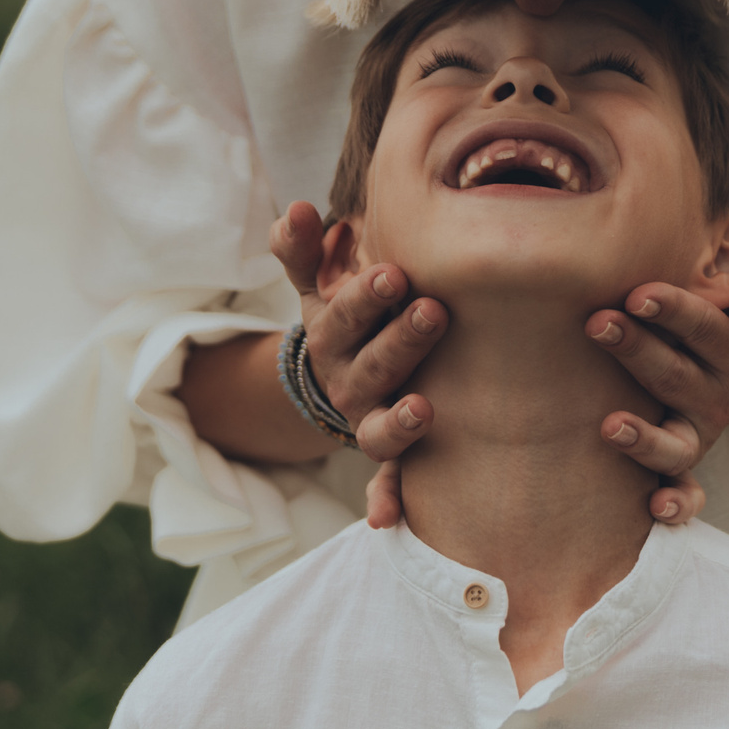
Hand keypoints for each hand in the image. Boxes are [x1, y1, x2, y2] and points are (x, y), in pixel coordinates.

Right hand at [271, 201, 446, 504]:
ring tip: (425, 408)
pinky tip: (386, 519)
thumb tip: (296, 209)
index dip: (366, 296)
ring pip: (381, 428)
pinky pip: (387, 483)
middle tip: (432, 310)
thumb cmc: (346, 317)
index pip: (346, 314)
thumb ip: (301, 248)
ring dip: (400, 421)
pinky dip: (386, 501)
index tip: (393, 272)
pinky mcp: (390, 455)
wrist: (337, 376)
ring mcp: (367, 421)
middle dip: (401, 339)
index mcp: (333, 336)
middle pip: (374, 364)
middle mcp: (348, 382)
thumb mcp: (316, 284)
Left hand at [586, 254, 728, 524]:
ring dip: (643, 438)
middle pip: (674, 376)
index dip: (674, 311)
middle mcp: (721, 395)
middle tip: (598, 324)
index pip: (707, 328)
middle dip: (636, 350)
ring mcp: (702, 431)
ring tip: (610, 427)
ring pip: (674, 443)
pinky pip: (686, 491)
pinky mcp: (688, 459)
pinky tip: (654, 509)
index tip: (639, 294)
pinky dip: (676, 504)